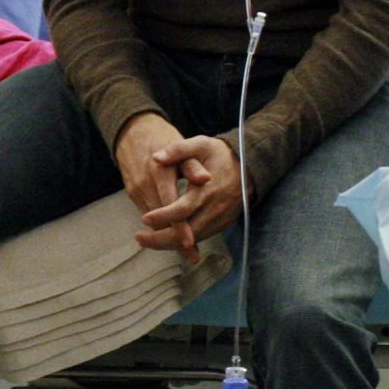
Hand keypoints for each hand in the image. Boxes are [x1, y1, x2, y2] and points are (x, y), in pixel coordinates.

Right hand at [114, 113, 199, 257]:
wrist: (131, 129)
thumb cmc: (162, 137)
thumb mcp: (181, 145)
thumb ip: (192, 165)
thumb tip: (206, 178)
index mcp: (160, 172)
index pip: (171, 206)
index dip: (181, 227)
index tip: (192, 243)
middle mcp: (145, 183)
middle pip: (160, 219)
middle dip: (175, 239)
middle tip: (193, 255)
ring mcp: (136, 188)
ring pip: (152, 220)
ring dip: (167, 235)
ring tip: (186, 249)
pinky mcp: (132, 191)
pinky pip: (147, 212)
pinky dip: (159, 224)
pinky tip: (171, 232)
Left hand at [136, 134, 250, 260]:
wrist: (249, 167)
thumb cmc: (220, 154)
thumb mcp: (200, 144)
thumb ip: (178, 150)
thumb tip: (156, 157)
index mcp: (206, 190)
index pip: (183, 209)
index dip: (164, 216)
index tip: (145, 218)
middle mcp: (213, 209)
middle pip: (187, 232)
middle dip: (162, 239)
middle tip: (139, 238)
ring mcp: (219, 219)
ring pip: (193, 239)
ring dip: (170, 243)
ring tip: (146, 241)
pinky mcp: (221, 224)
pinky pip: (200, 237)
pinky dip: (182, 242)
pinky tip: (165, 239)